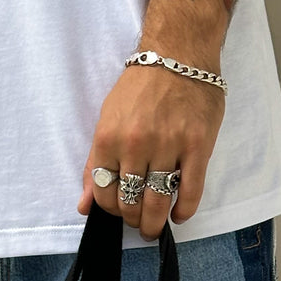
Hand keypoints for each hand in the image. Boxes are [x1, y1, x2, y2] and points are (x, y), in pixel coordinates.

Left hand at [78, 64, 225, 240]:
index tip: (120, 209)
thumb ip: (95, 165)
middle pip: (130, 203)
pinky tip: (178, 214)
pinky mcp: (197, 147)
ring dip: (154, 223)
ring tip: (154, 227)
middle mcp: (136, 145)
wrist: (180, 53)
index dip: (110, 210)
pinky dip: (183, 211)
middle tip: (139, 222)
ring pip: (157, 203)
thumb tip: (84, 206)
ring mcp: (168, 146)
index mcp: (109, 139)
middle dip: (132, 220)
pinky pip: (190, 193)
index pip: (104, 194)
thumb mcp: (107, 120)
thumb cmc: (141, 87)